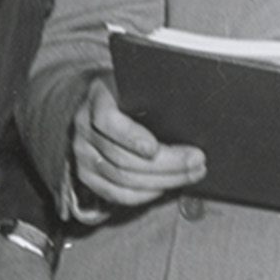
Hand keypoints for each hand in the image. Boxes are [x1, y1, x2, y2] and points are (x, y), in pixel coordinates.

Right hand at [67, 74, 205, 214]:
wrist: (104, 105)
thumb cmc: (132, 94)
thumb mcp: (141, 85)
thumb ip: (157, 97)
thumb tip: (193, 117)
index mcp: (98, 98)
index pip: (108, 120)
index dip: (131, 137)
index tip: (155, 148)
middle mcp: (85, 127)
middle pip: (122, 156)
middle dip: (166, 163)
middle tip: (196, 161)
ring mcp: (83, 154)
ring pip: (122, 178)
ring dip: (163, 180)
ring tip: (191, 173)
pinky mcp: (87, 176)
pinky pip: (115, 193)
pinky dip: (144, 194)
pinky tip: (166, 187)